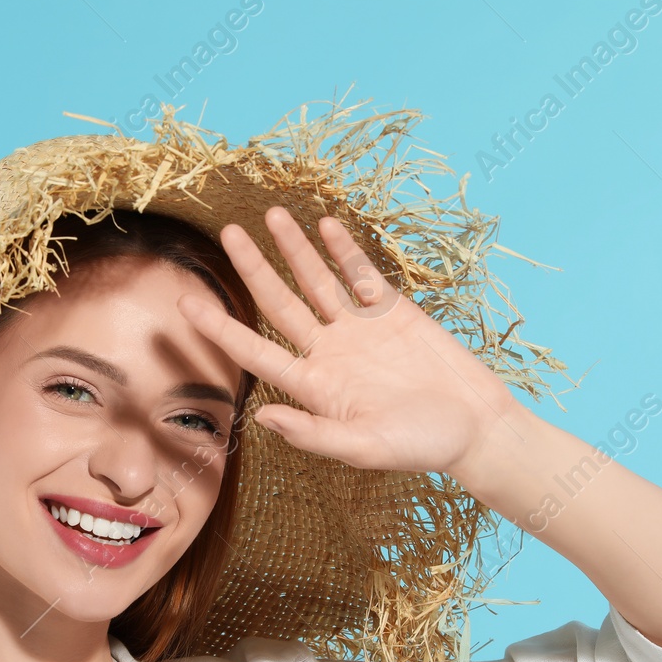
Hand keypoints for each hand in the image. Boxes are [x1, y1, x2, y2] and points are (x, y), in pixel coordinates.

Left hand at [176, 205, 523, 477]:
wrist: (477, 427)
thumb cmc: (421, 446)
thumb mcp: (364, 447)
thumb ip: (314, 433)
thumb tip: (262, 418)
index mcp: (314, 386)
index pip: (255, 351)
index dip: (219, 327)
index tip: (184, 302)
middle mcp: (329, 352)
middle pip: (279, 303)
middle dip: (254, 268)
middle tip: (227, 232)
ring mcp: (360, 329)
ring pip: (318, 280)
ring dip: (295, 248)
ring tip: (272, 214)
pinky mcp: (394, 311)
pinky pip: (361, 274)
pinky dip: (344, 250)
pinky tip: (325, 226)